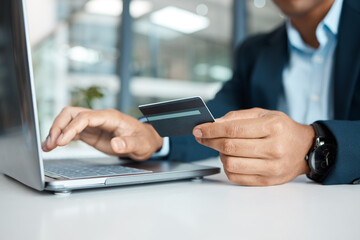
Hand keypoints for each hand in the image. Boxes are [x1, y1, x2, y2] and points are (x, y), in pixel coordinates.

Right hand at [41, 107, 162, 160]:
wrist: (146, 140)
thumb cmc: (144, 139)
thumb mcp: (141, 144)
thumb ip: (129, 144)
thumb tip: (116, 144)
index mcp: (110, 117)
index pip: (86, 117)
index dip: (72, 127)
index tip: (62, 141)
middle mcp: (99, 118)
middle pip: (72, 113)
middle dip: (59, 126)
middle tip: (51, 144)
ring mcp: (94, 125)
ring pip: (69, 120)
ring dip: (57, 131)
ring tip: (47, 146)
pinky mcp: (91, 133)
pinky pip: (72, 131)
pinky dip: (61, 137)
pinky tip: (53, 145)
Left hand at [193, 108, 314, 185]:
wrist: (305, 149)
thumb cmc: (282, 129)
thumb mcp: (264, 114)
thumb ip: (238, 117)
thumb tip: (214, 124)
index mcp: (273, 127)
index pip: (233, 130)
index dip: (211, 130)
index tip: (199, 129)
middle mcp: (274, 148)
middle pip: (229, 147)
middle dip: (210, 141)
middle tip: (202, 137)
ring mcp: (272, 167)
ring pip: (231, 164)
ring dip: (220, 155)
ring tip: (223, 148)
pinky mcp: (267, 181)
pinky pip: (236, 177)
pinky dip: (227, 167)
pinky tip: (231, 159)